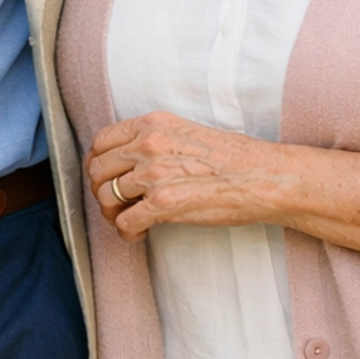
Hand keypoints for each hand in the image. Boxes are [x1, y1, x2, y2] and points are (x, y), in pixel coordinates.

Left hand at [88, 112, 293, 237]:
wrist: (263, 177)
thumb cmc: (234, 158)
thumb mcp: (187, 132)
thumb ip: (155, 140)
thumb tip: (129, 159)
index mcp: (153, 124)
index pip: (100, 141)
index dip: (96, 164)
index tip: (104, 178)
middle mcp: (149, 145)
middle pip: (97, 171)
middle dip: (100, 192)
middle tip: (116, 206)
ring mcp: (154, 174)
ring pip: (105, 199)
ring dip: (113, 216)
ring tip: (130, 222)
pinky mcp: (163, 204)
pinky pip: (124, 223)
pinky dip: (127, 233)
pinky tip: (140, 234)